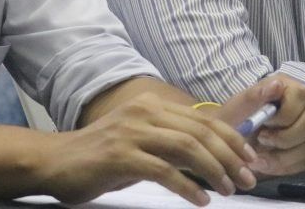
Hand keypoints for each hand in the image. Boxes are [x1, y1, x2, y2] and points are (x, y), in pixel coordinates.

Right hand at [36, 92, 256, 205]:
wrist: (54, 161)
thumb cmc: (99, 156)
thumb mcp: (138, 140)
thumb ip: (169, 141)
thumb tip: (211, 156)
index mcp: (151, 105)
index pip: (204, 118)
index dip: (232, 138)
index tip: (250, 159)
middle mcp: (143, 112)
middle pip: (200, 131)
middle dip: (230, 156)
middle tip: (247, 179)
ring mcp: (131, 132)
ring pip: (187, 148)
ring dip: (214, 170)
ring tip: (228, 190)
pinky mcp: (121, 156)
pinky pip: (164, 170)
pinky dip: (188, 187)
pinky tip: (200, 201)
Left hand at [212, 76, 304, 175]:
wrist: (234, 139)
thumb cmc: (237, 118)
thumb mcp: (239, 106)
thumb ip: (255, 94)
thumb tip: (276, 85)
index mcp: (289, 89)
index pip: (301, 95)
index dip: (284, 113)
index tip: (264, 122)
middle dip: (286, 137)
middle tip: (262, 140)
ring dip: (283, 155)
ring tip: (259, 157)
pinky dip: (287, 166)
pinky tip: (267, 164)